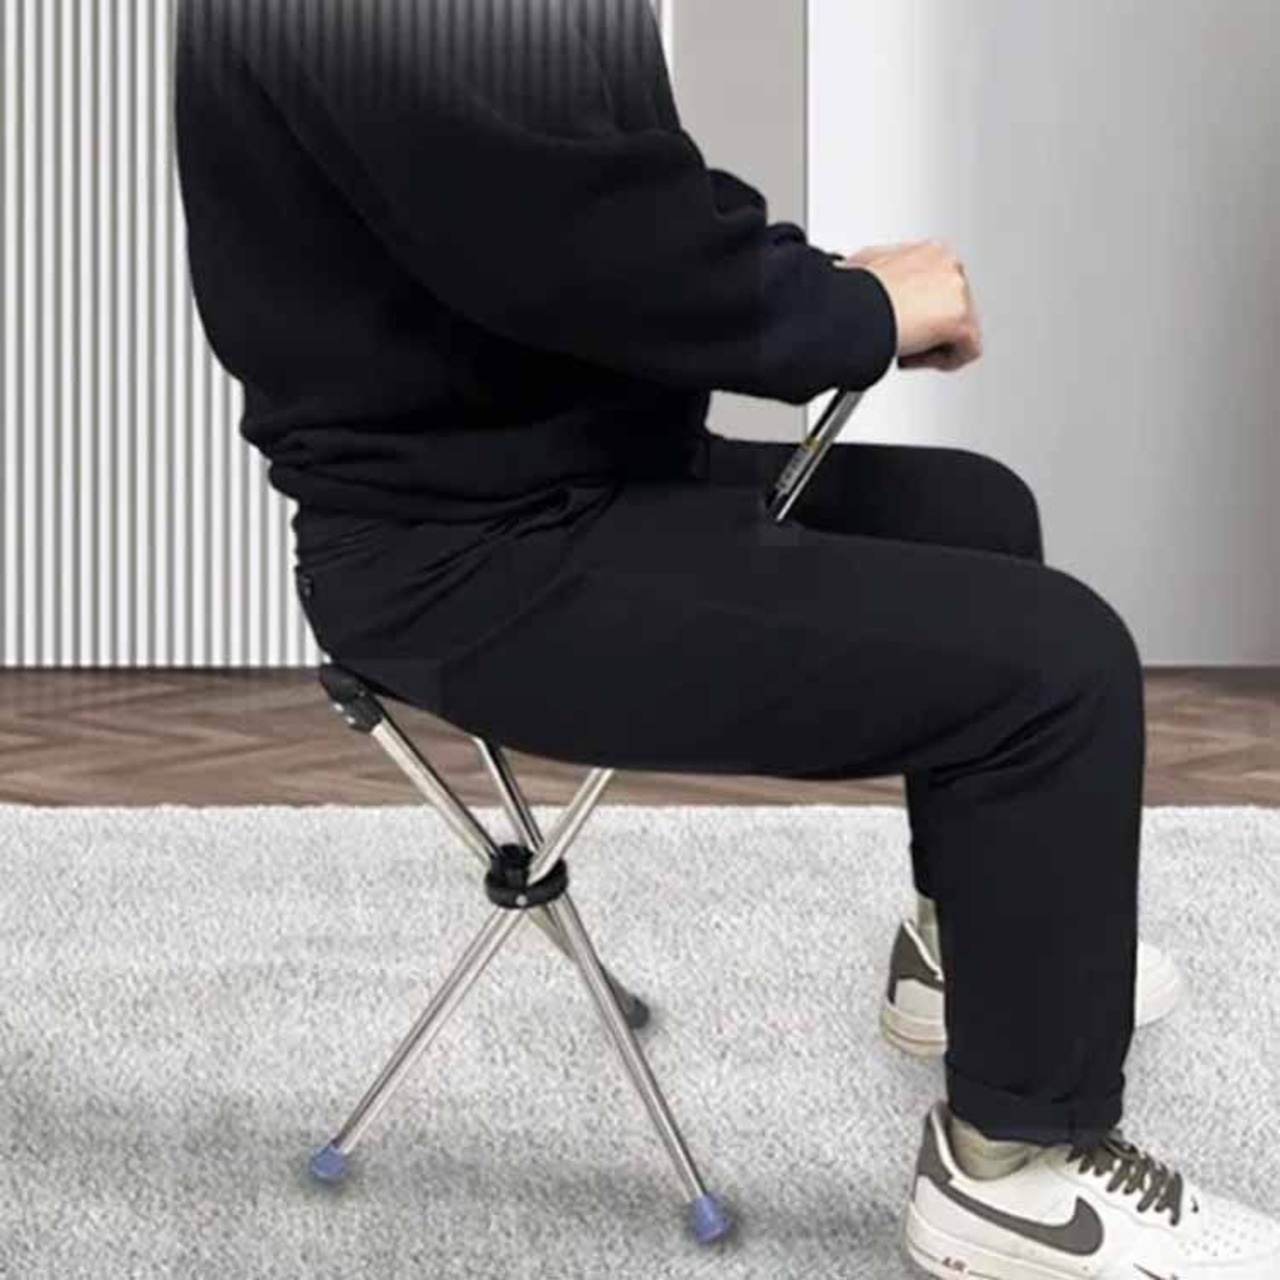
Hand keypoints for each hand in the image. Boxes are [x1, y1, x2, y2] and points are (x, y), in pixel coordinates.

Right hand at [839, 239, 982, 371]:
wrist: (858, 309)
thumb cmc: (855, 293)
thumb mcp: (862, 266)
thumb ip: (875, 269)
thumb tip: (855, 273)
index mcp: (931, 252)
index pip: (938, 286)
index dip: (918, 310)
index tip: (899, 321)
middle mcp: (950, 268)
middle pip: (954, 308)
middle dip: (929, 329)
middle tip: (902, 338)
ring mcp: (960, 293)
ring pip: (962, 330)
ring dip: (932, 344)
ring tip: (904, 347)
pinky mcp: (962, 321)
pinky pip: (967, 351)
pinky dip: (941, 361)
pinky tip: (913, 356)